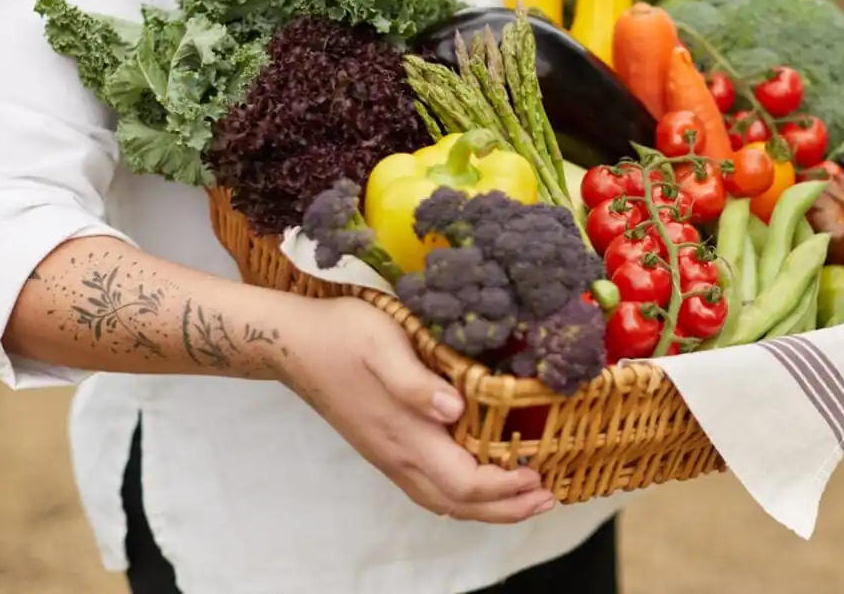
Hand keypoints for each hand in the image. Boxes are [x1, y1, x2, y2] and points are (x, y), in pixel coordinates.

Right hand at [273, 294, 555, 522]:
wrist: (294, 344)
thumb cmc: (342, 335)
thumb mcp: (382, 344)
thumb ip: (416, 382)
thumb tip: (455, 409)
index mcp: (404, 434)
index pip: (463, 482)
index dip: (504, 486)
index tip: (538, 473)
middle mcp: (398, 456)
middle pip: (459, 503)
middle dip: (507, 507)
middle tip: (549, 496)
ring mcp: (389, 457)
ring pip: (444, 501)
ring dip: (489, 507)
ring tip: (525, 496)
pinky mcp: (385, 449)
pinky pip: (430, 489)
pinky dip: (464, 496)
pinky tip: (480, 482)